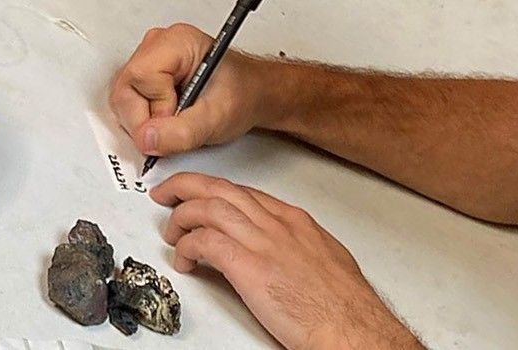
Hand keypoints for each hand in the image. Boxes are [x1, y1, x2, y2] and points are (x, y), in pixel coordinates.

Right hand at [109, 23, 277, 155]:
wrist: (248, 97)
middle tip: (176, 124)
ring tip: (177, 119)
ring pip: (123, 100)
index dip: (154, 109)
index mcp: (175, 43)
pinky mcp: (143, 77)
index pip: (139, 79)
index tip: (177, 118)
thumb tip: (146, 139)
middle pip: (125, 91)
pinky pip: (128, 105)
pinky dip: (146, 120)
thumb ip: (181, 132)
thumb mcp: (215, 118)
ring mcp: (147, 61)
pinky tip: (169, 118)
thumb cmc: (239, 95)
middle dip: (146, 120)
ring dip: (146, 122)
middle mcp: (156, 47)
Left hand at [150, 173, 421, 348]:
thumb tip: (272, 251)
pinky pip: (205, 243)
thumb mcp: (321, 260)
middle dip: (187, 186)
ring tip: (171, 232)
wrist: (351, 326)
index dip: (213, 190)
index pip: (243, 192)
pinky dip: (186, 248)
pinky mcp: (250, 267)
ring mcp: (264, 242)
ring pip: (208, 208)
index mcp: (294, 221)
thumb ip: (293, 248)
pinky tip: (183, 261)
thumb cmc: (342, 304)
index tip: (196, 194)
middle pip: (220, 189)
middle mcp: (277, 224)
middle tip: (166, 194)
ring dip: (182, 217)